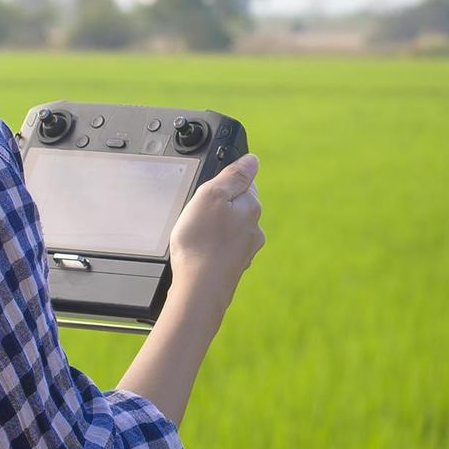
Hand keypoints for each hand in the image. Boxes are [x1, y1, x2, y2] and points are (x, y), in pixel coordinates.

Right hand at [166, 152, 263, 300]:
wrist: (199, 289)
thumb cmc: (201, 242)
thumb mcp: (212, 195)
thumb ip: (234, 175)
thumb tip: (253, 160)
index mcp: (251, 207)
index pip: (245, 182)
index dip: (223, 183)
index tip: (207, 192)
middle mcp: (254, 229)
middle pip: (237, 206)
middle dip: (218, 206)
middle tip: (197, 213)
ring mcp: (245, 250)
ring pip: (229, 228)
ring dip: (214, 227)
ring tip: (195, 234)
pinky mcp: (233, 266)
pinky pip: (222, 248)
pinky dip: (211, 247)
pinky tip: (198, 251)